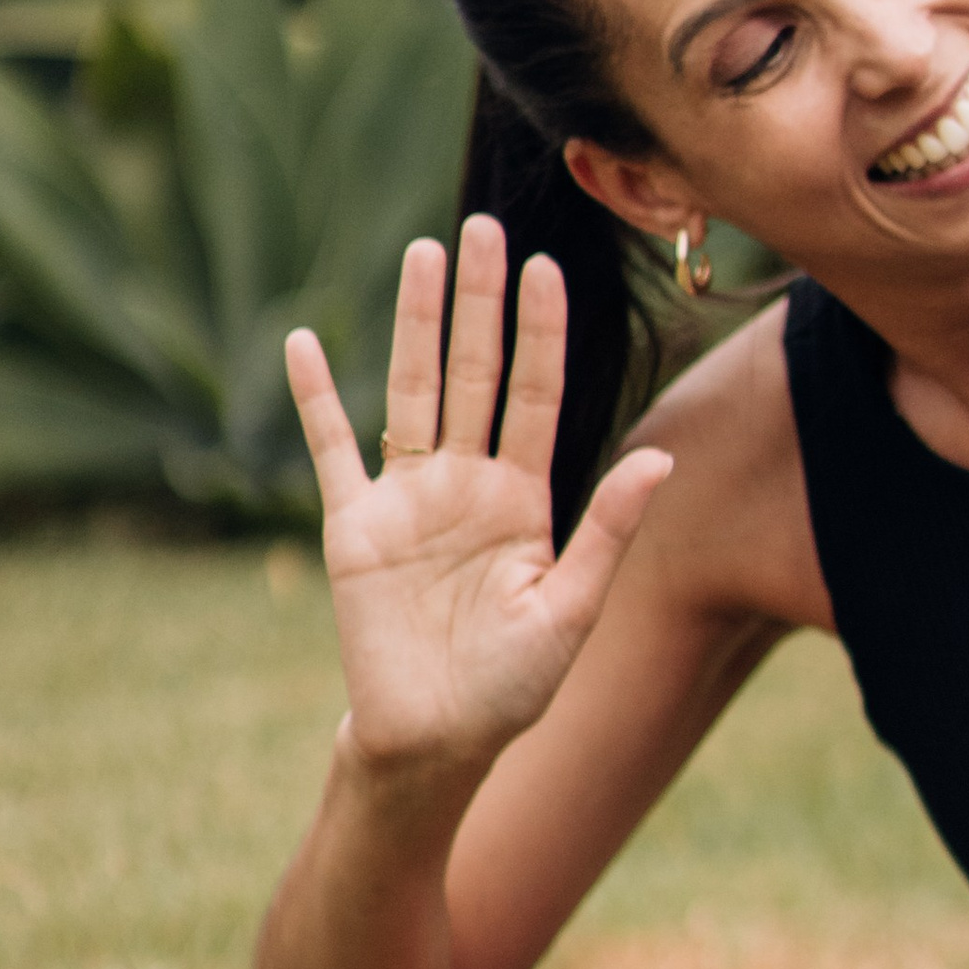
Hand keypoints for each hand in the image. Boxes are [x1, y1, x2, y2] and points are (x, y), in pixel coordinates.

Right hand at [284, 219, 670, 777]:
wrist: (436, 740)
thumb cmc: (513, 687)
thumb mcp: (572, 608)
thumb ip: (608, 529)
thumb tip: (662, 458)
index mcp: (524, 499)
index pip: (534, 394)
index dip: (539, 333)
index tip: (548, 269)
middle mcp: (466, 483)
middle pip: (472, 372)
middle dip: (479, 302)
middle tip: (482, 227)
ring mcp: (407, 498)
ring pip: (411, 389)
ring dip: (416, 323)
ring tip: (423, 254)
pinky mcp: (352, 525)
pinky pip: (333, 447)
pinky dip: (317, 397)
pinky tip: (306, 342)